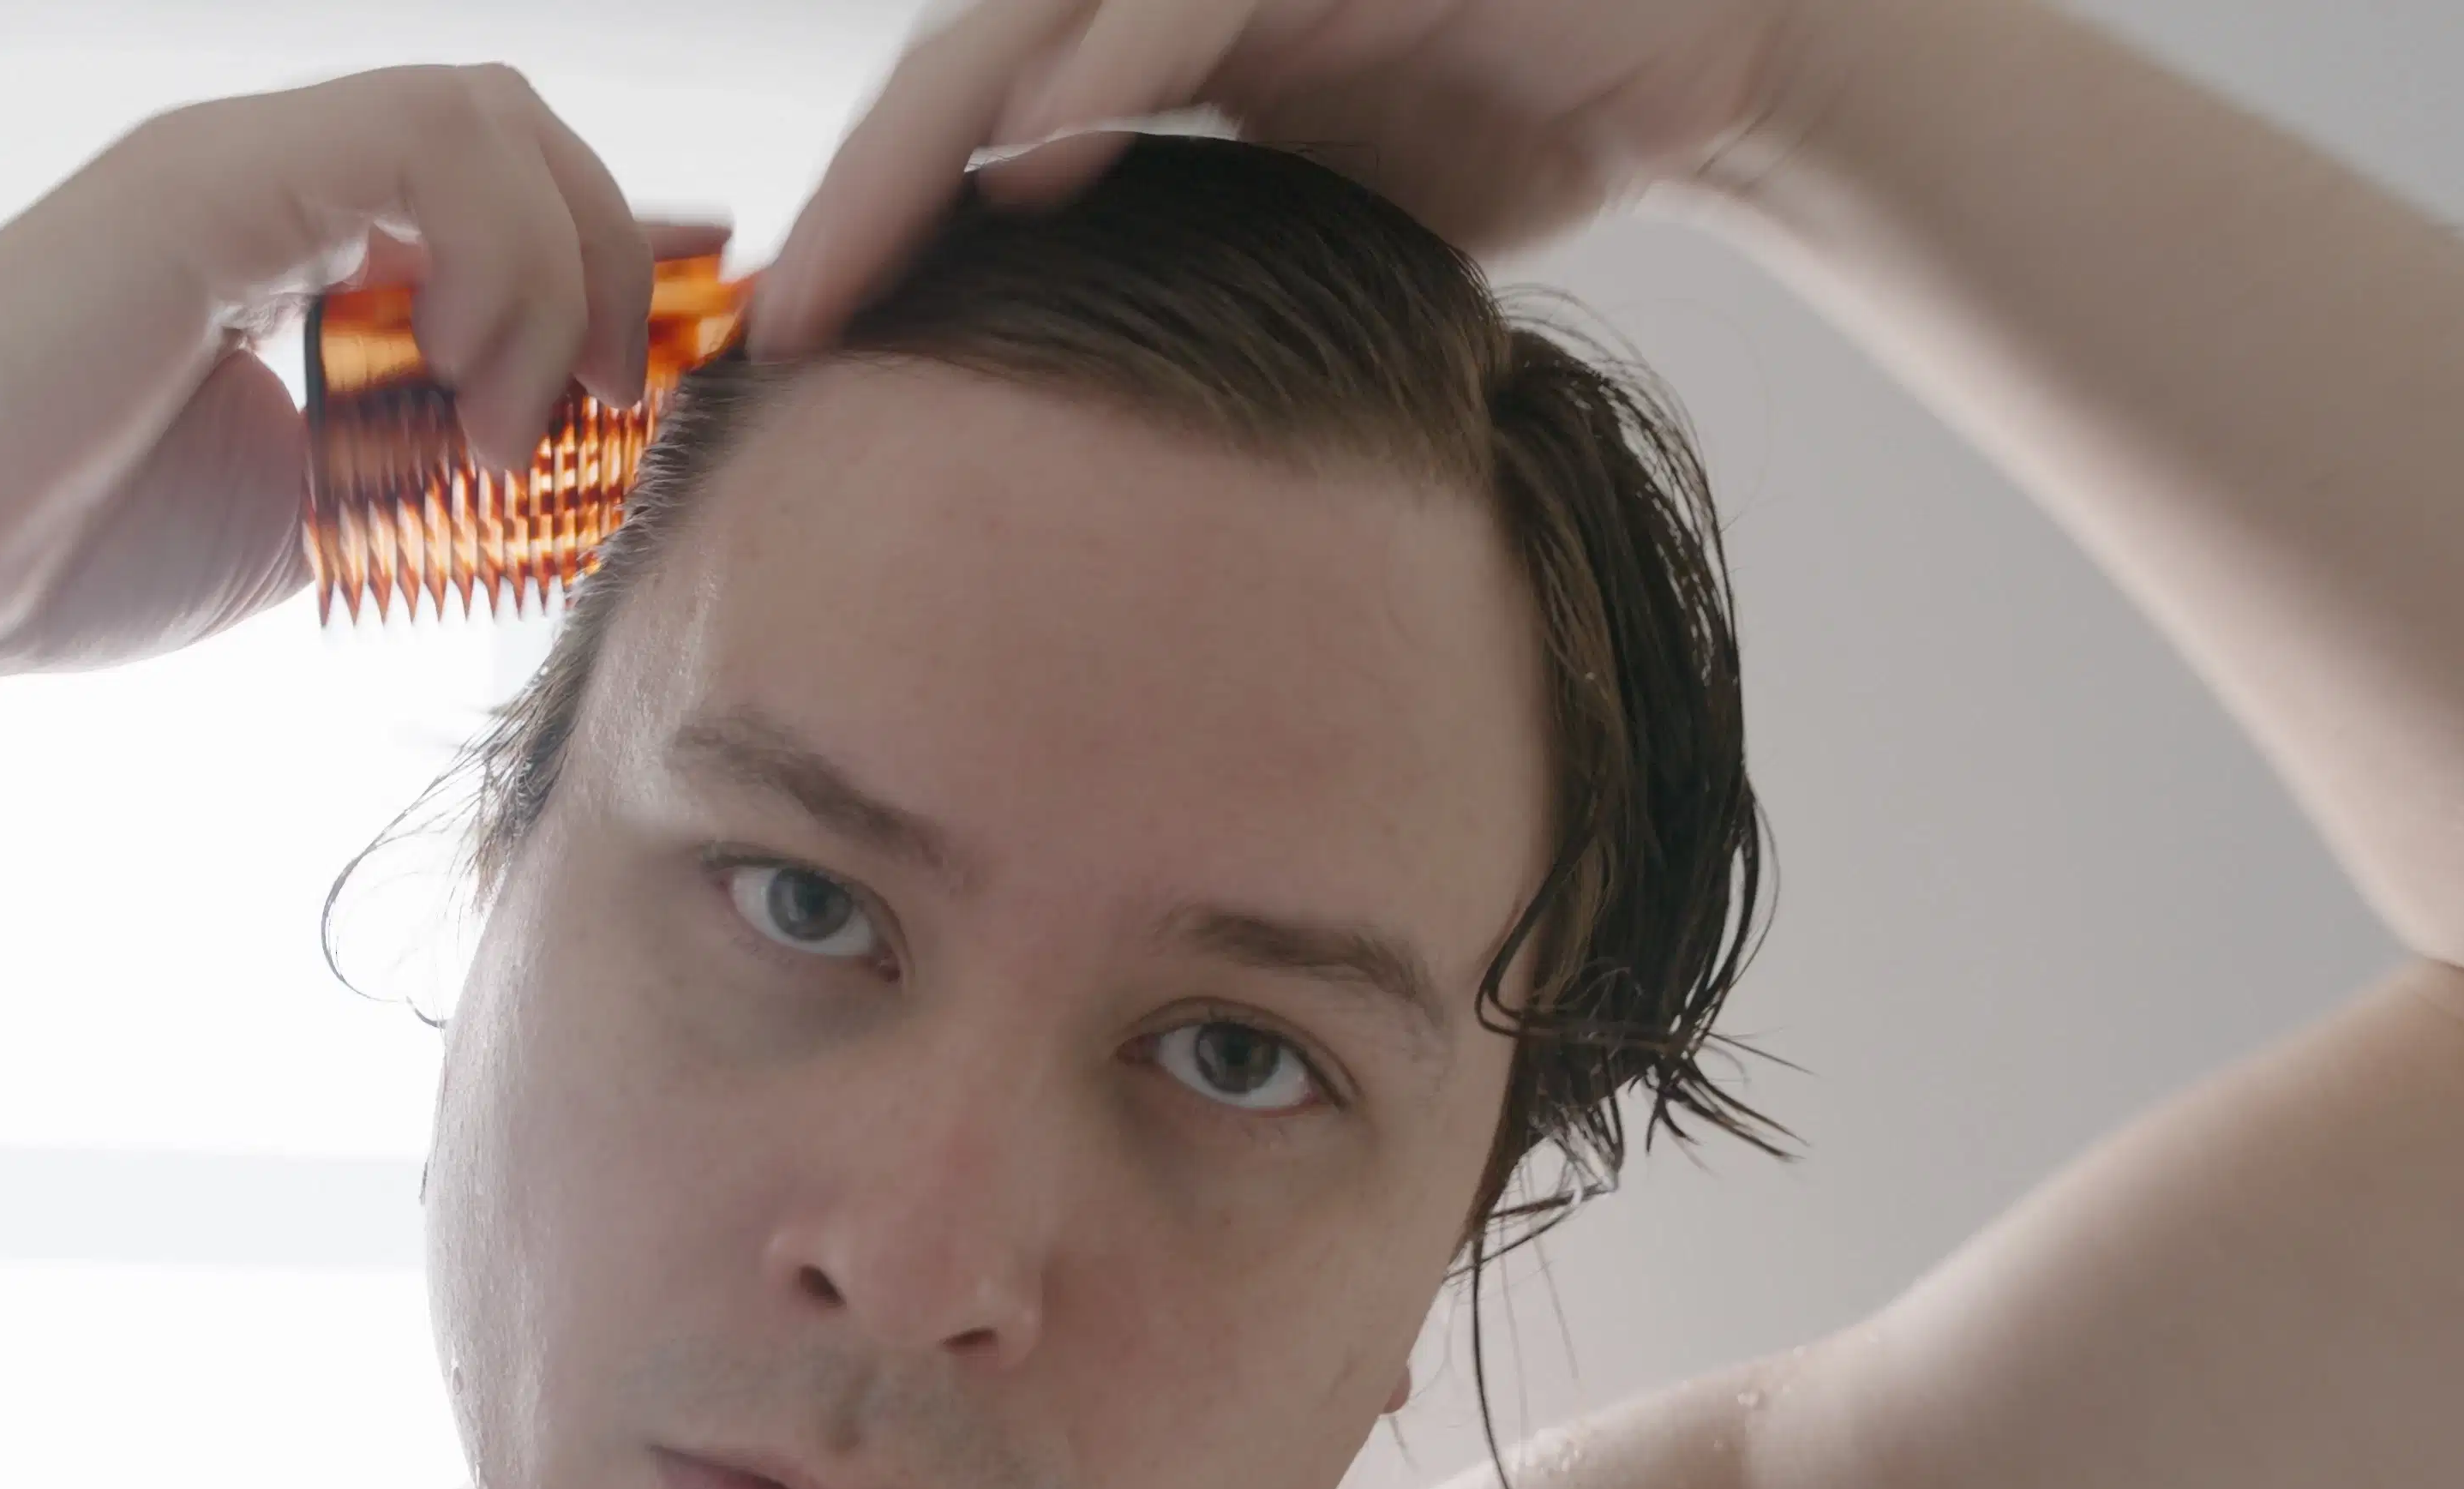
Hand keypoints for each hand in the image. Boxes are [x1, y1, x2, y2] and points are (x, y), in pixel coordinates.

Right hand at [0, 64, 724, 678]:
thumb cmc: (56, 557)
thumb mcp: (304, 519)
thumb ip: (411, 467)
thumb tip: (544, 469)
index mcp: (290, 244)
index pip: (502, 192)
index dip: (614, 261)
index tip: (661, 373)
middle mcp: (272, 177)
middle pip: (519, 130)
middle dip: (610, 264)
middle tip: (597, 412)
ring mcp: (239, 164)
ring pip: (491, 115)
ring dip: (556, 273)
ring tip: (507, 424)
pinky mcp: (210, 179)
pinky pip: (426, 143)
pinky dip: (496, 261)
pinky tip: (456, 384)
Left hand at [752, 0, 1853, 357]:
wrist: (1683, 51)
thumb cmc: (1493, 135)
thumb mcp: (1314, 245)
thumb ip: (1191, 307)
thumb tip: (1079, 467)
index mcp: (1141, 56)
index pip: (966, 129)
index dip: (871, 228)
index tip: (786, 354)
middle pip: (962, 72)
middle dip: (859, 200)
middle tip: (780, 325)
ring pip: (1042, 18)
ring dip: (936, 139)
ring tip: (853, 266)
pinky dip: (1103, 64)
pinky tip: (1039, 153)